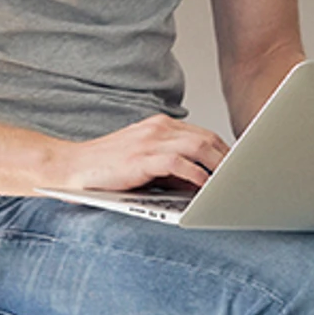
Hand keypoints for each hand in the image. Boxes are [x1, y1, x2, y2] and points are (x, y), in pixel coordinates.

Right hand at [53, 115, 229, 192]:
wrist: (69, 167)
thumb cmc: (106, 169)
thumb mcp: (145, 162)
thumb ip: (172, 167)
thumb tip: (202, 183)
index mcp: (160, 126)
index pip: (203, 135)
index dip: (225, 151)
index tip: (240, 167)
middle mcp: (158, 128)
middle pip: (207, 139)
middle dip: (229, 160)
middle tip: (244, 179)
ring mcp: (150, 141)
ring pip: (198, 147)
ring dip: (219, 167)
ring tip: (231, 184)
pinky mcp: (141, 158)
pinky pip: (178, 164)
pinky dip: (196, 176)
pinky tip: (205, 188)